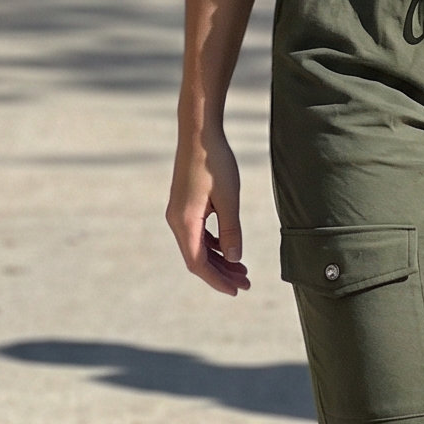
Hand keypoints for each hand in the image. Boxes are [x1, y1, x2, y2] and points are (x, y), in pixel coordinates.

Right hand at [167, 125, 250, 295]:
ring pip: (198, 247)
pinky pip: (198, 234)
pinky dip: (214, 245)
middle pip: (197, 259)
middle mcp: (177, 220)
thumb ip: (232, 231)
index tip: (237, 291)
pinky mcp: (184, 206)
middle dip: (221, 273)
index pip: (198, 263)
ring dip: (219, 260)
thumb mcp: (229, 198)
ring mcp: (179, 213)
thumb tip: (236, 259)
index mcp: (184, 222)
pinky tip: (230, 248)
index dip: (217, 280)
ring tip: (243, 269)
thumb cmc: (215, 162)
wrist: (199, 133)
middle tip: (246, 283)